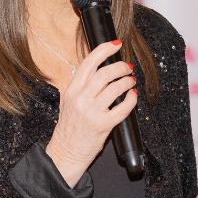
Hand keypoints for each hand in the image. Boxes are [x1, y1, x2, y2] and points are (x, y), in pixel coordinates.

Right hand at [46, 39, 136, 185]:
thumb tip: (95, 68)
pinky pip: (123, 108)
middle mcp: (81, 98)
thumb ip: (79, 85)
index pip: (89, 63)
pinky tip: (132, 97)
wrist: (65, 152)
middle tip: (128, 67)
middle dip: (120, 67)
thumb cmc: (68, 127)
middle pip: (105, 73)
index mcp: (72, 90)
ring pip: (115, 88)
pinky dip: (131, 100)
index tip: (116, 44)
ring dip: (127, 82)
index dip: (104, 50)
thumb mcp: (67, 101)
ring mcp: (92, 112)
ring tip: (131, 81)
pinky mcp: (103, 125)